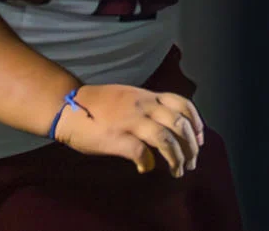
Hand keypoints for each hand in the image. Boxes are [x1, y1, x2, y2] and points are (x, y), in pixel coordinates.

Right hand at [52, 84, 204, 177]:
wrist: (68, 106)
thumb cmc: (97, 105)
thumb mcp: (128, 97)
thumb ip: (147, 107)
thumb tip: (166, 126)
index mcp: (147, 96)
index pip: (183, 104)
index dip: (197, 123)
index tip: (200, 140)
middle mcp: (143, 106)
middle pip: (180, 125)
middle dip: (191, 146)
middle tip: (191, 162)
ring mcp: (131, 122)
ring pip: (166, 140)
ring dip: (176, 159)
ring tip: (177, 171)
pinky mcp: (117, 138)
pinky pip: (142, 153)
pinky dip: (149, 164)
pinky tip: (146, 169)